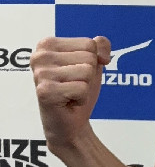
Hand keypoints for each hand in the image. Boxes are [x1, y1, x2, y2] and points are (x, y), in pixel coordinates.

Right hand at [30, 36, 111, 151]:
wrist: (71, 122)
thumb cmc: (79, 91)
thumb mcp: (93, 63)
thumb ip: (100, 46)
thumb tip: (102, 50)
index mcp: (48, 44)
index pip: (89, 43)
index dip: (93, 62)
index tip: (77, 73)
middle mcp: (40, 56)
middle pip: (88, 57)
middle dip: (89, 75)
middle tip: (73, 86)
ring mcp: (40, 73)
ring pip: (87, 72)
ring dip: (85, 87)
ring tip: (71, 93)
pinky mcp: (45, 91)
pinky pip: (82, 88)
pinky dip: (81, 98)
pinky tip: (68, 102)